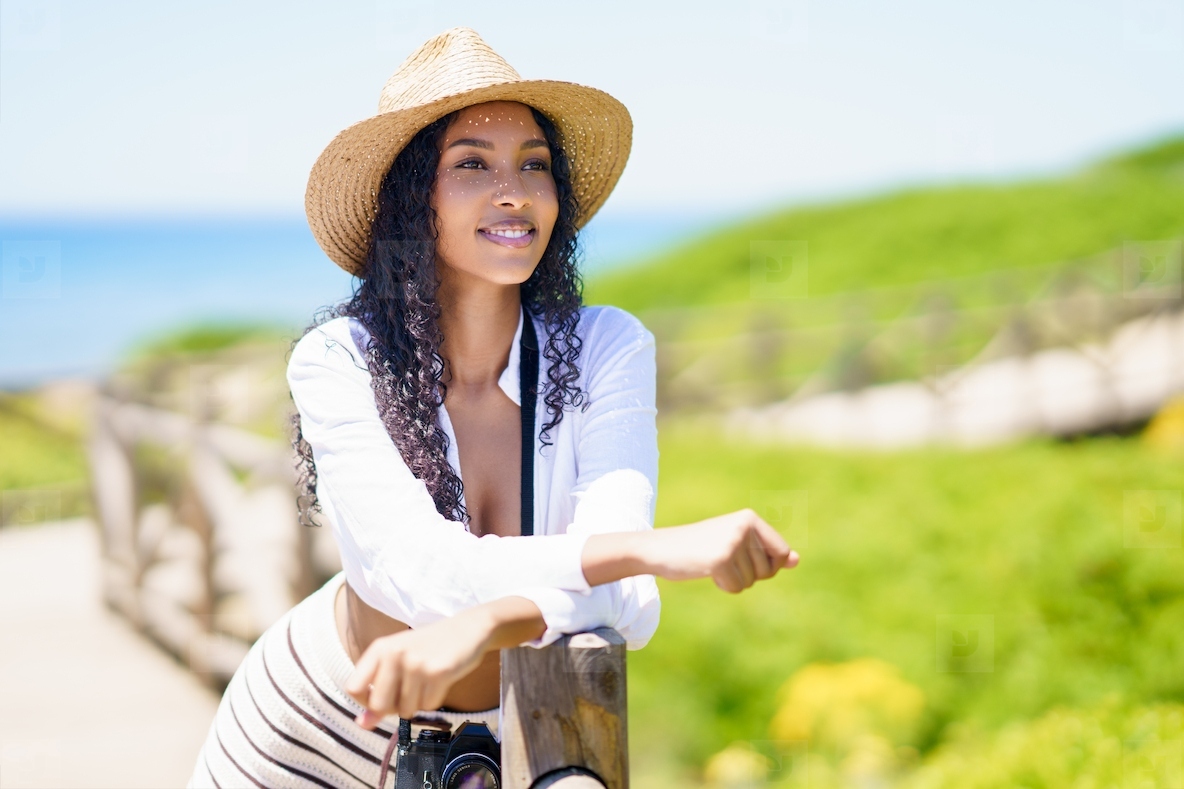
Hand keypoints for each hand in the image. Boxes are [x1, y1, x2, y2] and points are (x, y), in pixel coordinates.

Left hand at [344, 610, 490, 728]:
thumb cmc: (428, 648)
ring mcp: (416, 663)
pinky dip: (434, 700)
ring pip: (406, 710)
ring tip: (427, 681)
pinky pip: (428, 706)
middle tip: (409, 691)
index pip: (353, 688)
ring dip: (417, 703)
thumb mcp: (397, 663)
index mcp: (379, 648)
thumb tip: (362, 724)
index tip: (381, 698)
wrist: (467, 629)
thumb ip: (377, 694)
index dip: (366, 702)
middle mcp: (394, 654)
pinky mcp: (438, 672)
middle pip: (378, 706)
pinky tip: (439, 681)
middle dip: (394, 707)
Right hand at [643, 509, 798, 592]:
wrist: (662, 549)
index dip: (768, 566)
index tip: (744, 558)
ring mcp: (732, 541)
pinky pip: (737, 588)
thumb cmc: (702, 547)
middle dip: (748, 574)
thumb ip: (767, 551)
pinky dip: (724, 586)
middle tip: (722, 559)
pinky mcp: (720, 559)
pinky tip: (707, 570)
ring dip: (734, 579)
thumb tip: (796, 560)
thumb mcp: (737, 544)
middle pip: (768, 570)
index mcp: (751, 518)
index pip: (782, 552)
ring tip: (713, 562)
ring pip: (752, 581)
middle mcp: (744, 526)